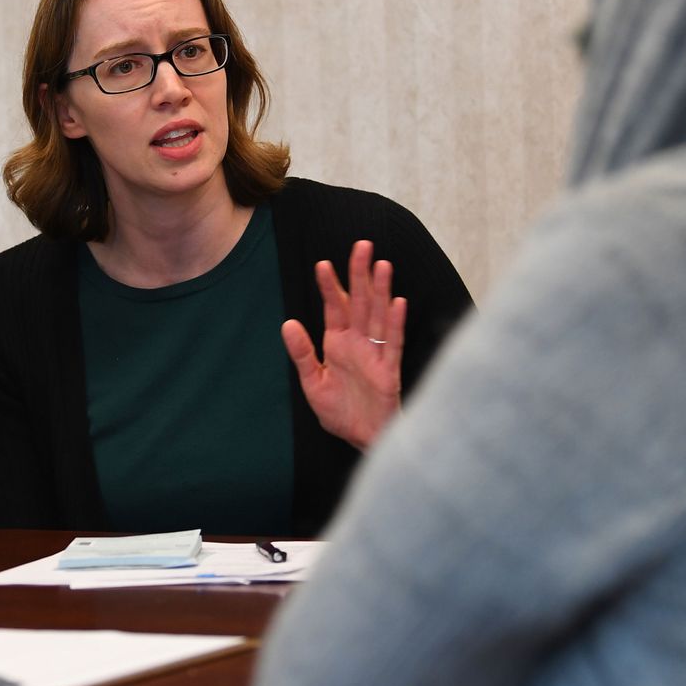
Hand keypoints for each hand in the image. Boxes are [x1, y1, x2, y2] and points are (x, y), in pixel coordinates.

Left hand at [281, 239, 407, 450]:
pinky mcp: (390, 371)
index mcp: (338, 343)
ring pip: (379, 315)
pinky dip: (395, 323)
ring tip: (382, 265)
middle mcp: (358, 343)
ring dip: (381, 291)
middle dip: (360, 274)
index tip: (322, 264)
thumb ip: (302, 354)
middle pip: (360, 302)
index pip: (335, 308)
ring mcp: (376, 354)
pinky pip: (394, 343)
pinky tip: (397, 303)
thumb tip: (287, 323)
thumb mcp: (312, 383)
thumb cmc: (340, 412)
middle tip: (362, 245)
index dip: (329, 286)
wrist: (361, 439)